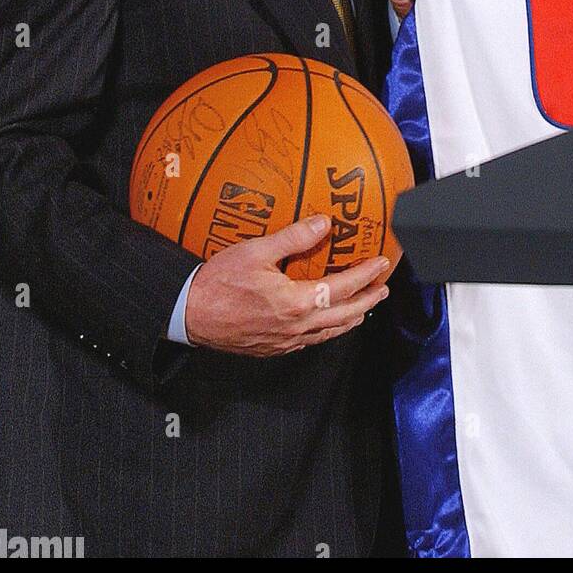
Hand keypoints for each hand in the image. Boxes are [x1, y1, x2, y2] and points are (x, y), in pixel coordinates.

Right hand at [183, 215, 389, 357]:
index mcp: (296, 302)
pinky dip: (326, 331)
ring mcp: (285, 341)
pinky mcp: (272, 348)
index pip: (343, 288)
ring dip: (350, 319)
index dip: (366, 275)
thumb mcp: (256, 251)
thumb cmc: (219, 282)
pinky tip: (325, 324)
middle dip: (368, 301)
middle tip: (383, 289)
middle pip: (344, 315)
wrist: (189, 314)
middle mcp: (296, 326)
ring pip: (328, 332)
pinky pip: (310, 342)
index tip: (382, 264)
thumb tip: (324, 223)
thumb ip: (294, 238)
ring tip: (363, 309)